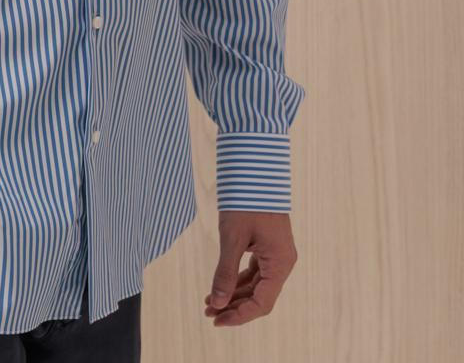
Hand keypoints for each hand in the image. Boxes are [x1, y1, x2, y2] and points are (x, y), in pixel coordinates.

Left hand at [203, 210, 297, 327]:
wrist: (255, 171)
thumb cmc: (245, 201)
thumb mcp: (232, 237)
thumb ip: (225, 272)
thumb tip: (217, 302)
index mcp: (280, 263)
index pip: (262, 303)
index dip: (239, 315)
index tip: (217, 320)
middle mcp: (282, 263)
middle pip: (260, 297)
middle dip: (234, 306)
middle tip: (208, 312)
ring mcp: (276, 255)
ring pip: (256, 286)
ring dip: (234, 295)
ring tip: (210, 302)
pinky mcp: (268, 247)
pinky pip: (255, 272)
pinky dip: (238, 280)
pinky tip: (221, 286)